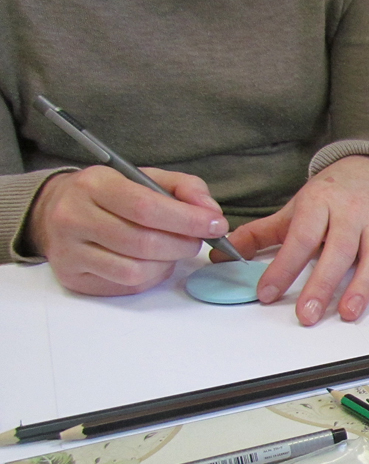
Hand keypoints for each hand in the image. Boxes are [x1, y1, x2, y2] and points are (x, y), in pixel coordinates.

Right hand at [28, 166, 226, 295]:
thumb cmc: (111, 195)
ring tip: (171, 250)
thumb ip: (184, 188)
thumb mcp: (145, 178)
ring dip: (167, 263)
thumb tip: (211, 213)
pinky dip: (151, 277)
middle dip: (183, 244)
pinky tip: (152, 262)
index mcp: (93, 184)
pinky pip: (127, 286)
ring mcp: (70, 251)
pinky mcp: (74, 278)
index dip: (187, 220)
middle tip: (196, 241)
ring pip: (136, 270)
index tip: (215, 224)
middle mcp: (75, 217)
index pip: (146, 207)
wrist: (56, 211)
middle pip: (144, 243)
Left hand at [218, 156, 368, 325]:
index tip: (267, 293)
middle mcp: (351, 214)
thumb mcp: (294, 210)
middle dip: (322, 284)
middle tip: (307, 314)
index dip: (283, 267)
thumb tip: (221, 254)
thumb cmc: (330, 197)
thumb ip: (260, 234)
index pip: (301, 238)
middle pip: (338, 251)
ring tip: (347, 314)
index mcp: (320, 204)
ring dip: (362, 287)